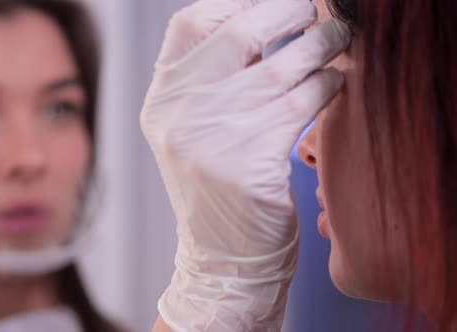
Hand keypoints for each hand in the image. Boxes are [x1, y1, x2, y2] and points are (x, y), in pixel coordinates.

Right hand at [141, 0, 350, 329]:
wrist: (222, 259)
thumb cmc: (220, 190)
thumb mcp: (197, 130)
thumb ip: (215, 80)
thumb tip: (264, 20)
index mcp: (161, 101)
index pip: (190, 25)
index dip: (236, 3)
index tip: (272, 4)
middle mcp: (176, 114)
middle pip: (236, 35)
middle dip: (284, 14)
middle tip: (314, 14)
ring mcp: (207, 139)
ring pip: (278, 69)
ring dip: (319, 46)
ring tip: (337, 40)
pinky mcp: (245, 165)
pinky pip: (299, 104)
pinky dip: (325, 87)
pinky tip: (335, 86)